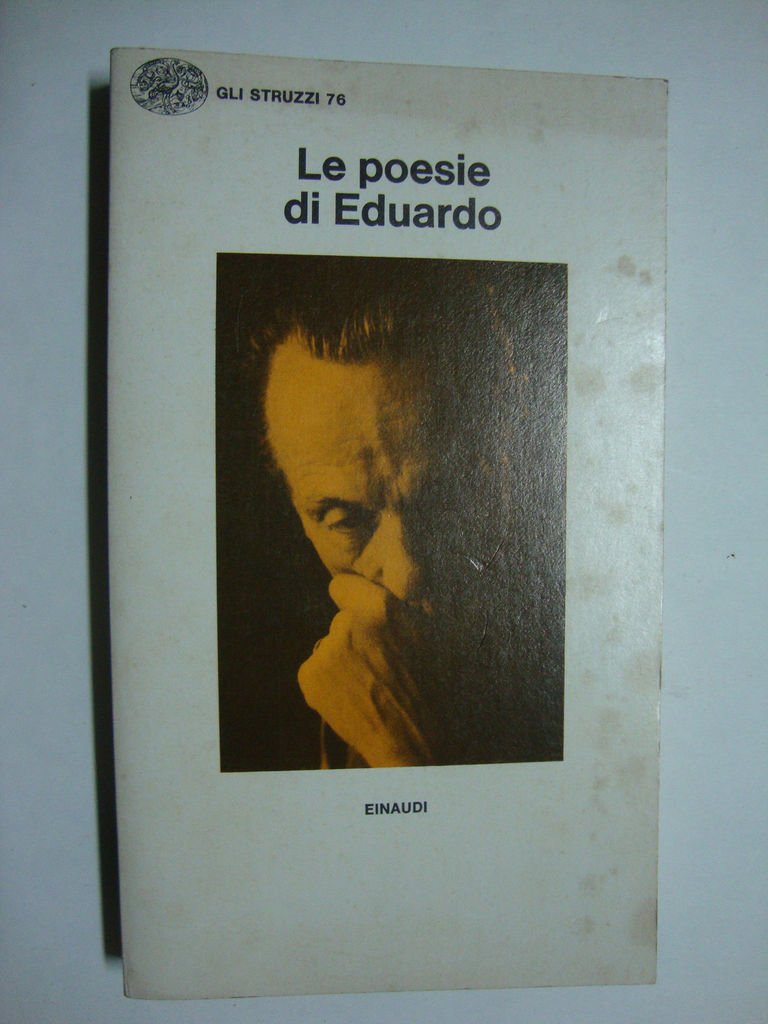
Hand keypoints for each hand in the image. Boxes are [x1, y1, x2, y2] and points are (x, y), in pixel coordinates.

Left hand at [298, 573, 434, 766]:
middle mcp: (347, 624)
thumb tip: (384, 590)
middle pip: (338, 621)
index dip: (351, 600)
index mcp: (380, 608)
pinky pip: (314, 670)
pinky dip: (326, 683)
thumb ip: (399, 612)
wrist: (406, 740)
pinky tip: (349, 697)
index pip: (342, 586)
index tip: (358, 614)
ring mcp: (325, 651)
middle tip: (374, 664)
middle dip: (351, 636)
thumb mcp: (423, 639)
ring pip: (328, 647)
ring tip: (365, 686)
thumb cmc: (423, 689)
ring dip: (340, 661)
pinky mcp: (309, 675)